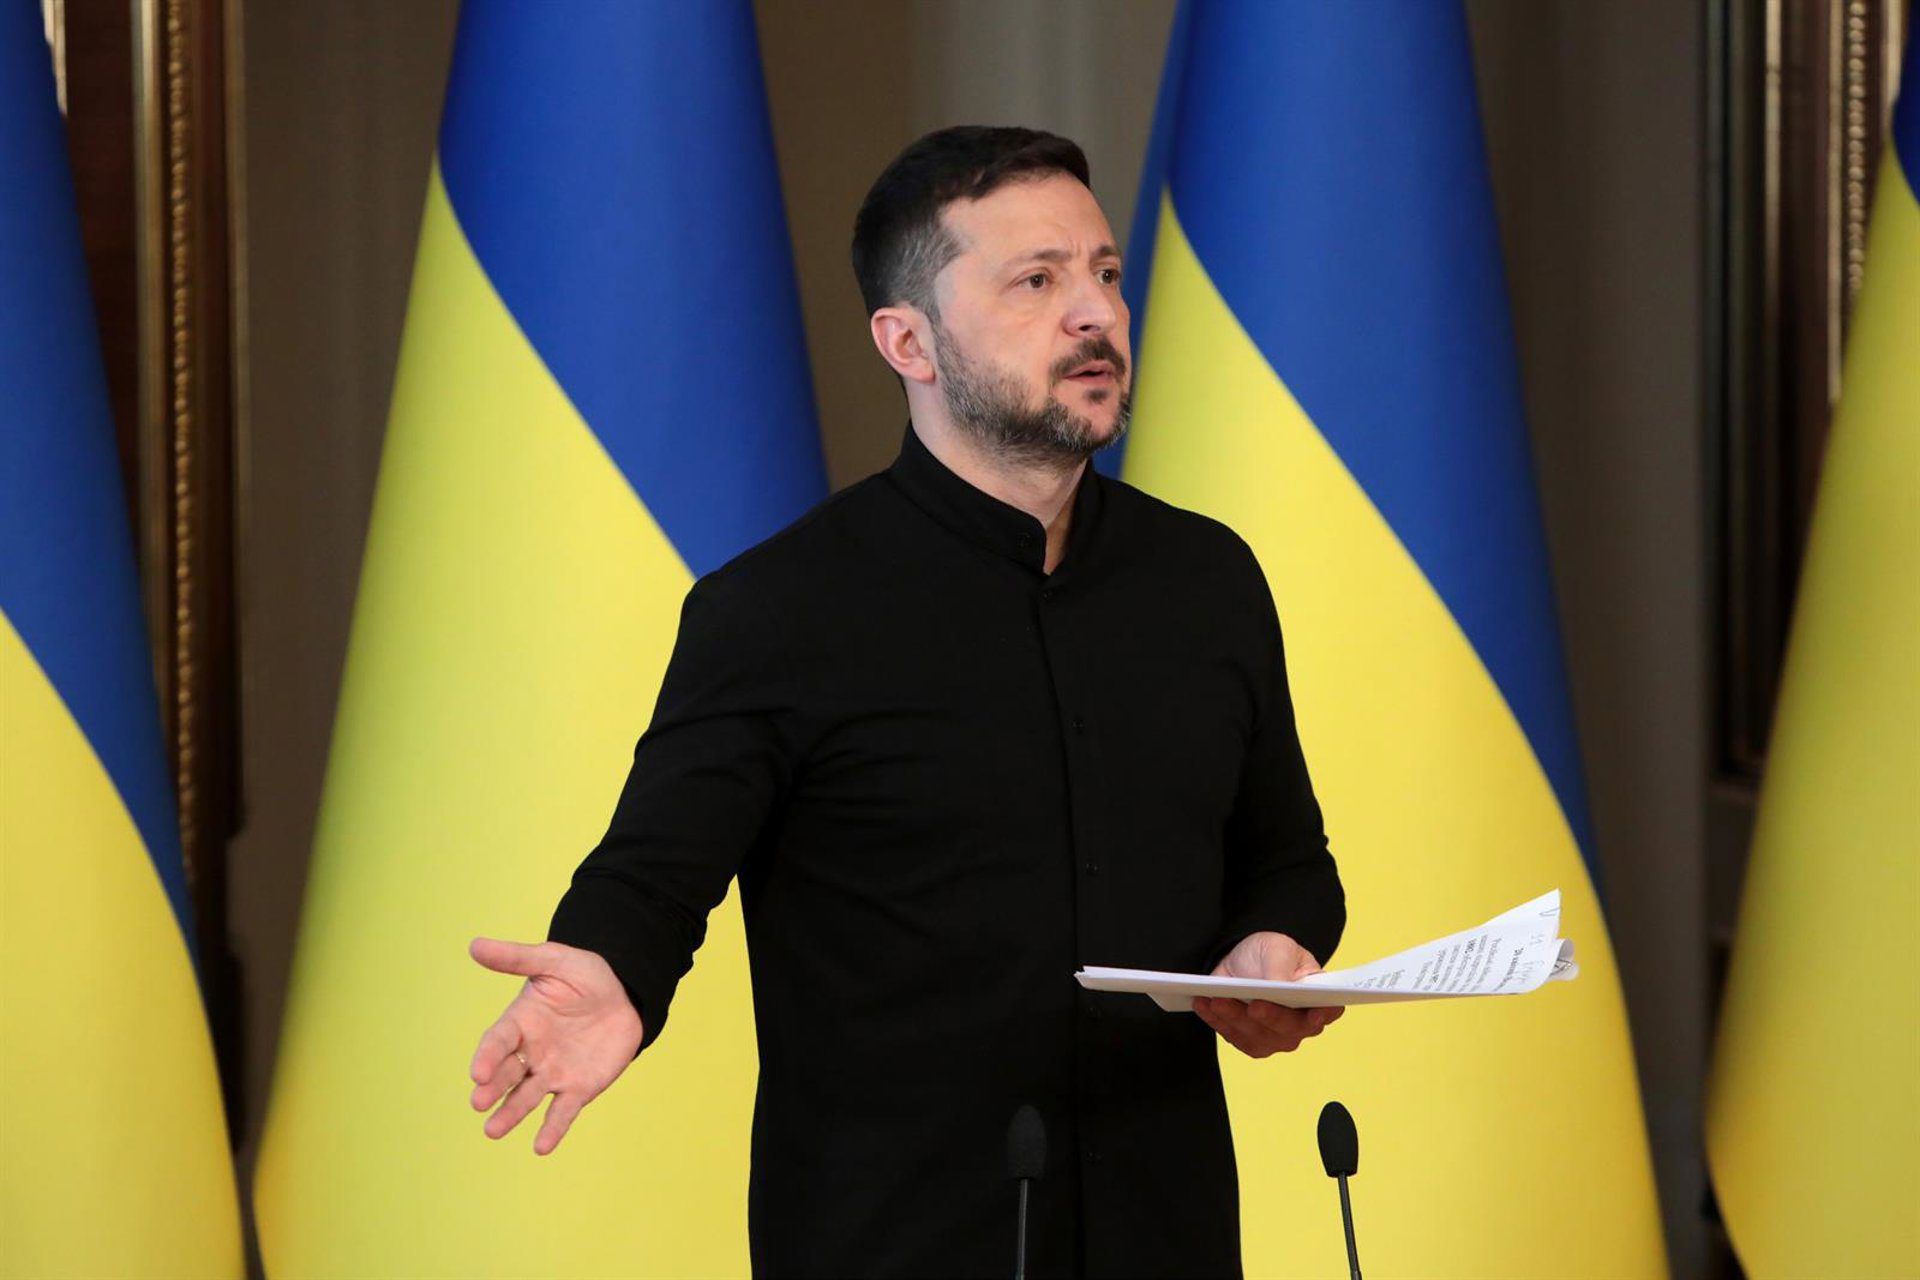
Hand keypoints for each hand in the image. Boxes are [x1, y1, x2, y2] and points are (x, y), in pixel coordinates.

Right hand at [467, 938, 644, 1154]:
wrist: (625, 993)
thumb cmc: (585, 975)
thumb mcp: (555, 960)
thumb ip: (518, 958)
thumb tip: (475, 944)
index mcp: (520, 1022)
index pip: (498, 1041)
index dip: (487, 1056)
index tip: (477, 1072)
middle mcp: (531, 1052)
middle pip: (508, 1073)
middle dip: (493, 1089)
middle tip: (479, 1103)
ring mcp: (553, 1072)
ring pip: (528, 1097)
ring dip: (511, 1114)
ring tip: (493, 1131)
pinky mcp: (579, 1088)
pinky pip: (563, 1111)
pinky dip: (552, 1129)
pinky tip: (541, 1147)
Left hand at [1193, 931, 1344, 1058]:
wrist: (1241, 961)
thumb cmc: (1269, 954)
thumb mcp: (1277, 948)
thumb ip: (1281, 967)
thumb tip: (1280, 986)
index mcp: (1317, 998)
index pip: (1329, 1010)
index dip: (1325, 1014)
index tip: (1315, 1014)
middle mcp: (1301, 1024)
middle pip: (1290, 1029)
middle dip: (1271, 1017)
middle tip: (1254, 1005)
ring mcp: (1276, 1037)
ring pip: (1259, 1037)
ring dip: (1236, 1019)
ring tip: (1217, 1000)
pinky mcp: (1251, 1041)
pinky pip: (1234, 1037)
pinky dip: (1218, 1022)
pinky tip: (1205, 1005)